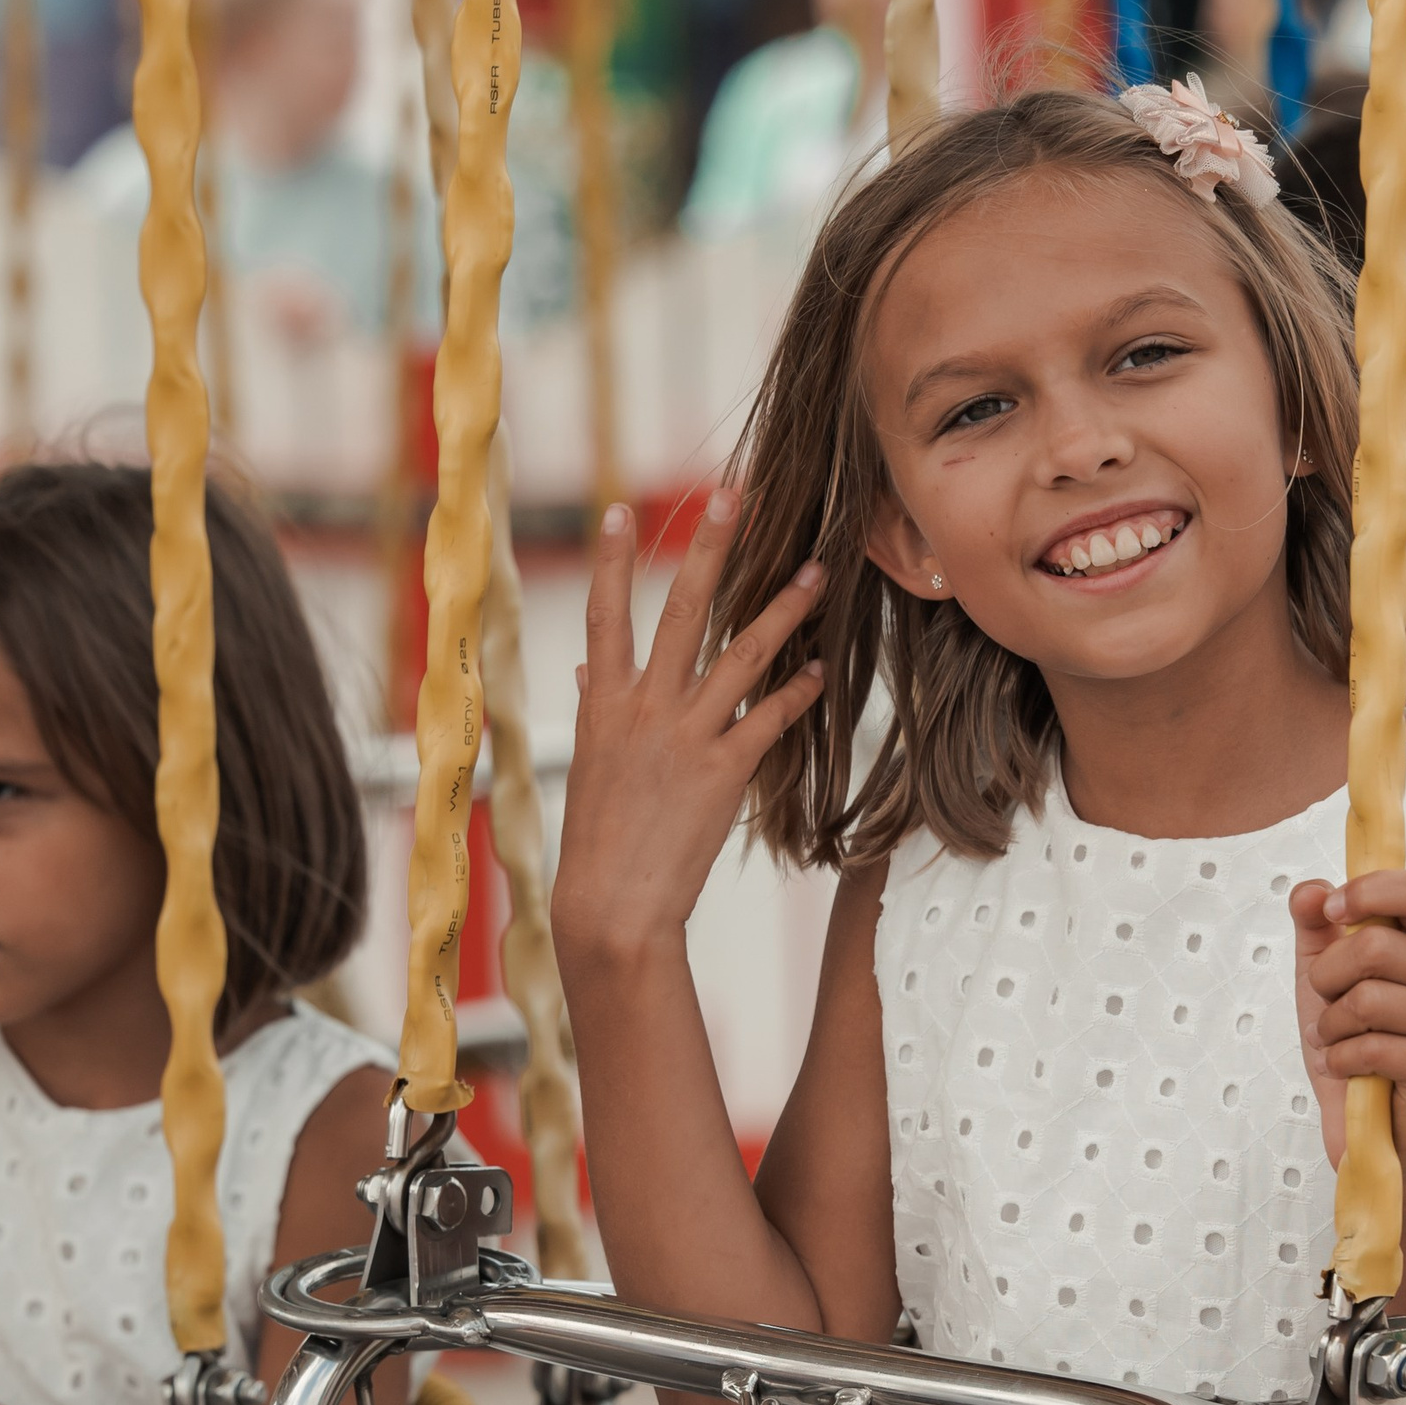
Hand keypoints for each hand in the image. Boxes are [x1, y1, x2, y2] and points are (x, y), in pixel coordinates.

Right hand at [551, 490, 823, 968]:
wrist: (613, 908)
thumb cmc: (598, 842)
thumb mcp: (589, 767)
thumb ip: (594, 709)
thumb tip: (585, 674)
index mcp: (603, 704)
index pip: (604, 616)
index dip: (611, 562)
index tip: (622, 509)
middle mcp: (644, 709)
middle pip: (682, 612)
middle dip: (709, 550)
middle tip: (734, 496)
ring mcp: (686, 736)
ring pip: (742, 656)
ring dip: (784, 611)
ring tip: (815, 574)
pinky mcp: (724, 771)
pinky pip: (769, 719)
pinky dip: (796, 692)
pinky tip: (820, 671)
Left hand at [1290, 869, 1405, 1175]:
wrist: (1368, 1127)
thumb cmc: (1352, 1045)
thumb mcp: (1324, 979)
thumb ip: (1314, 928)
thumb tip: (1308, 891)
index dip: (1370, 891)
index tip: (1330, 910)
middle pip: (1375, 946)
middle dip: (1326, 976)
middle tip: (1324, 1004)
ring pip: (1368, 999)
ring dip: (1330, 1025)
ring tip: (1334, 1041)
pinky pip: (1373, 1048)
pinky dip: (1340, 1060)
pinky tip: (1345, 1068)